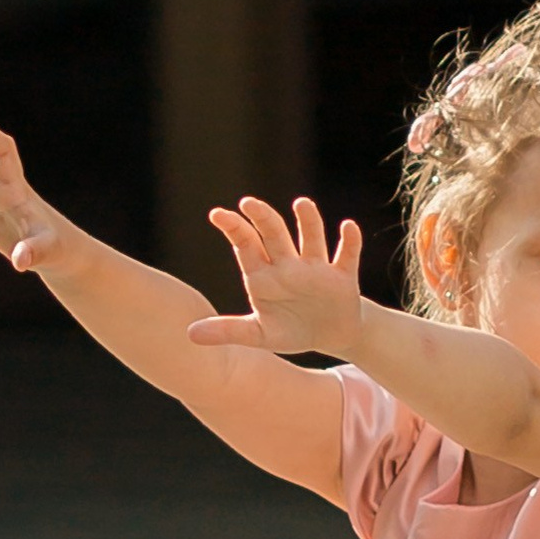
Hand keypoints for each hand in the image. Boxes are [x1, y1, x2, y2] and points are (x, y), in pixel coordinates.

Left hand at [191, 195, 366, 359]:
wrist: (330, 335)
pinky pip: (347, 255)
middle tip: (249, 202)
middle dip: (263, 218)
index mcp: (264, 275)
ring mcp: (316, 268)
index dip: (233, 228)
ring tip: (301, 204)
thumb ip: (227, 331)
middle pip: (274, 235)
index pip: (246, 245)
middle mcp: (288, 264)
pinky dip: (349, 241)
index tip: (217, 214)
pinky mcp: (342, 276)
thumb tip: (189, 335)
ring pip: (311, 238)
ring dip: (308, 221)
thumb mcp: (259, 335)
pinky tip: (348, 227)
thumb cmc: (290, 330)